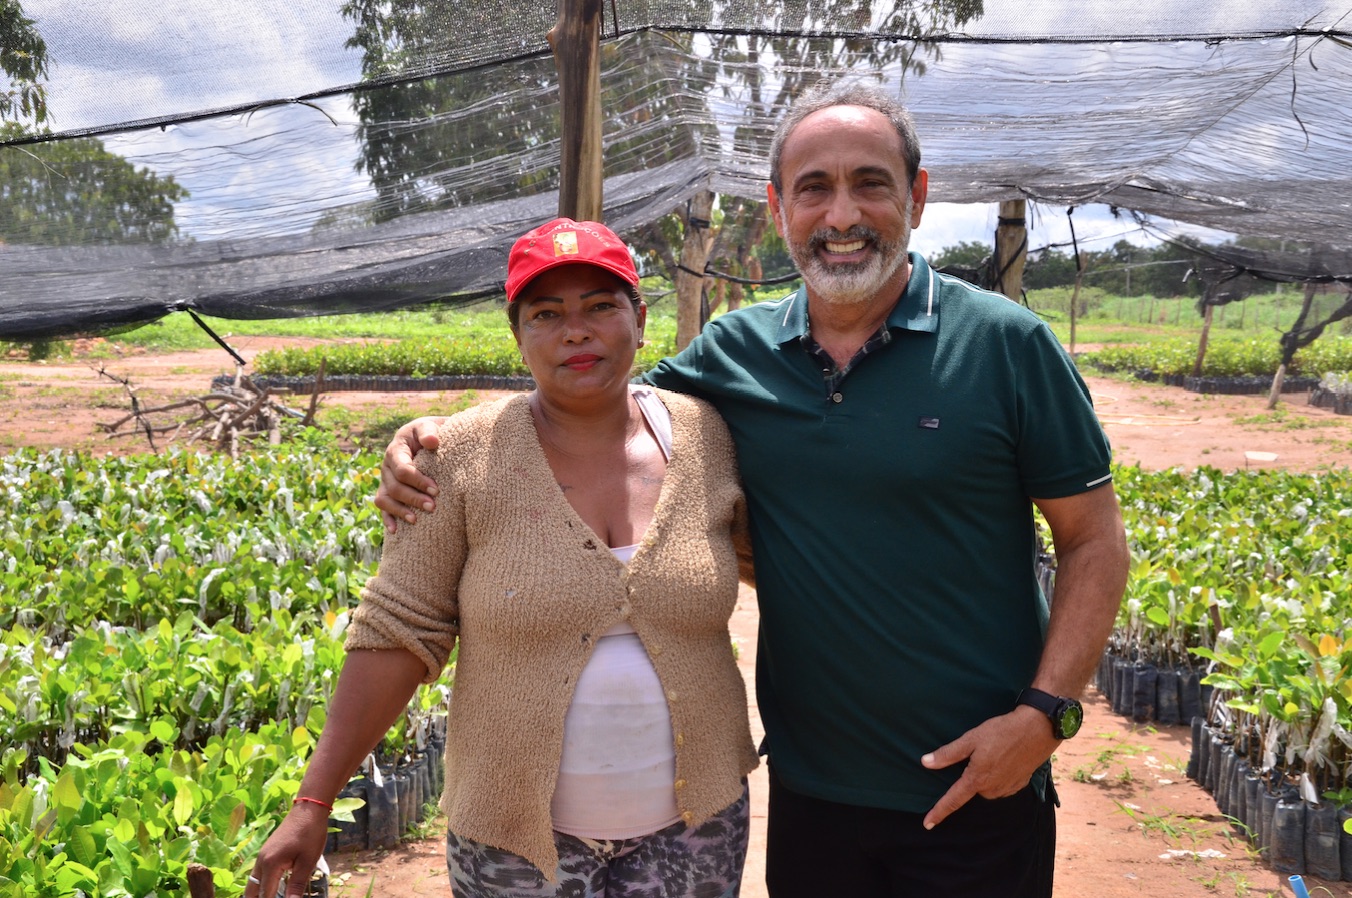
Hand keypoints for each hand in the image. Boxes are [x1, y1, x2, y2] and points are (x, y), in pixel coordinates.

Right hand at [246, 803, 329, 897]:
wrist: (308, 809)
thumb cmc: (310, 834)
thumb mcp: (307, 862)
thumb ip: (296, 885)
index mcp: (270, 865)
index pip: (265, 895)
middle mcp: (261, 861)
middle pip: (251, 891)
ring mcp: (262, 856)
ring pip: (253, 882)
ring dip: (258, 893)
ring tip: (269, 897)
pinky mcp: (266, 852)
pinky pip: (258, 873)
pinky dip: (261, 884)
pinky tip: (272, 889)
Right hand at [374, 417, 445, 532]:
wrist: (426, 437)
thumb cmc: (430, 432)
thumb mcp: (429, 426)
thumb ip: (429, 431)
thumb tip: (432, 442)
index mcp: (396, 450)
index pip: (403, 469)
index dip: (418, 481)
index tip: (437, 490)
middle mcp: (387, 466)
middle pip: (395, 487)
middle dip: (413, 498)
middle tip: (433, 507)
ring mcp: (385, 480)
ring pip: (385, 499)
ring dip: (399, 511)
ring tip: (416, 521)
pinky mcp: (387, 491)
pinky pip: (382, 507)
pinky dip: (387, 519)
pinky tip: (396, 531)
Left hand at [920, 705, 1058, 828]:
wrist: (1037, 730)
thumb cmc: (1002, 732)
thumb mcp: (971, 739)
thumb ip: (948, 754)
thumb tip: (925, 763)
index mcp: (977, 779)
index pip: (953, 800)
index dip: (939, 812)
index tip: (927, 824)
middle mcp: (992, 789)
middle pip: (972, 788)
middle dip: (972, 774)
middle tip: (981, 751)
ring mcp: (1007, 789)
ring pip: (987, 787)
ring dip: (986, 774)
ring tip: (994, 751)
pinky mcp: (1019, 785)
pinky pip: (1001, 785)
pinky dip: (999, 774)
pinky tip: (1005, 758)